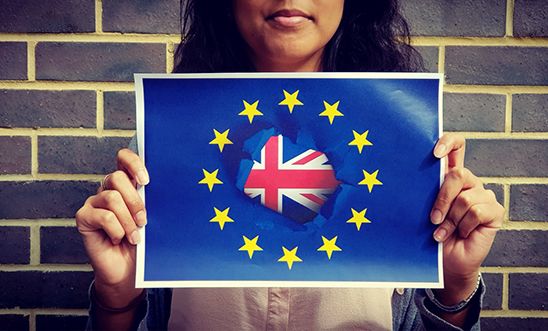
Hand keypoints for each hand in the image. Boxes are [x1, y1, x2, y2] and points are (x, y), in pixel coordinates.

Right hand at [75, 148, 148, 307]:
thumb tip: (156, 189)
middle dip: (134, 201)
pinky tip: (119, 239)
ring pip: (112, 198)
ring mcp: (94, 203)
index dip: (133, 163)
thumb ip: (148, 201)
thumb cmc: (141, 243)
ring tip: (134, 236)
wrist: (128, 270)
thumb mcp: (150, 219)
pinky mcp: (84, 217)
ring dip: (128, 220)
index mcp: (126, 185)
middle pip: (117, 178)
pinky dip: (116, 230)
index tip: (146, 181)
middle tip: (143, 220)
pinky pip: (103, 216)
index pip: (123, 159)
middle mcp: (108, 189)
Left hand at [430, 134, 503, 304]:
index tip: (434, 153)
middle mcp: (468, 182)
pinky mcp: (494, 210)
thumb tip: (412, 177)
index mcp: (450, 175)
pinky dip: (463, 226)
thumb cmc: (431, 233)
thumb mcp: (424, 209)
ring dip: (450, 220)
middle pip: (458, 175)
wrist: (446, 261)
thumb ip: (426, 192)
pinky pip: (477, 212)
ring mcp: (483, 195)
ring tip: (442, 232)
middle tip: (433, 219)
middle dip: (442, 199)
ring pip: (465, 198)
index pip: (456, 146)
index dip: (448, 142)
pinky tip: (459, 234)